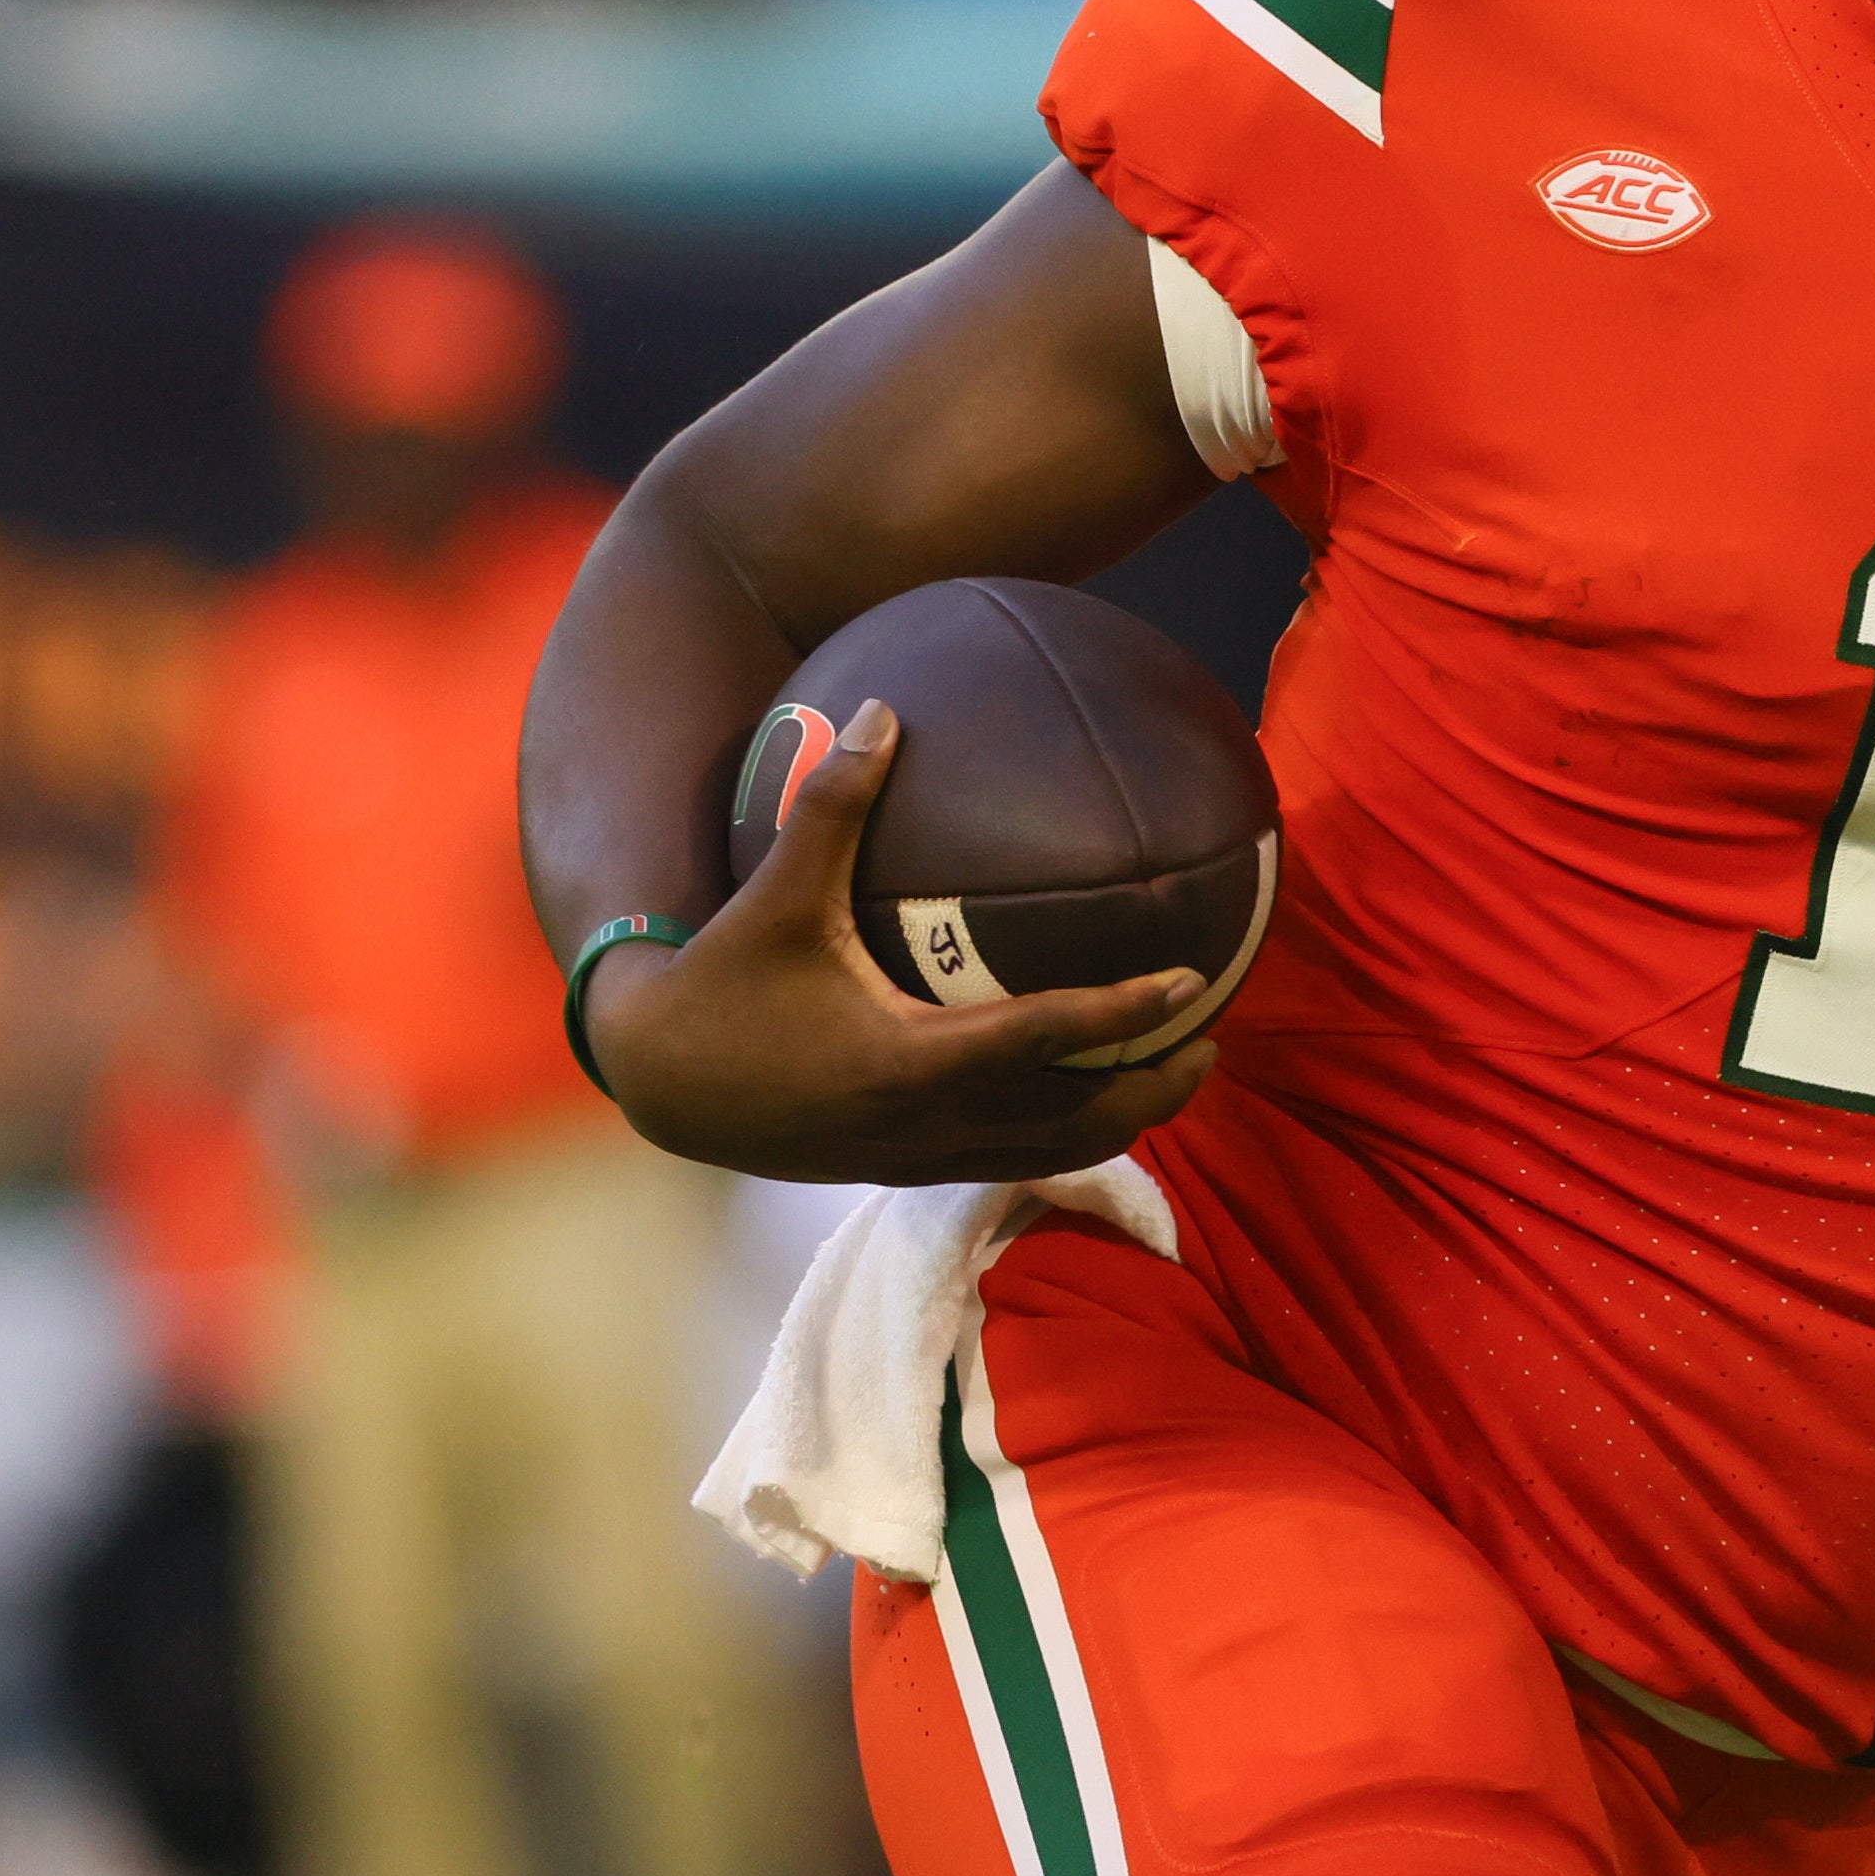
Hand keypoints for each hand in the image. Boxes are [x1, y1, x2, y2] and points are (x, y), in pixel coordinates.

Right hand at [582, 697, 1217, 1184]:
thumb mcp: (775, 893)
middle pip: (1076, 1123)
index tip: (1189, 982)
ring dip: (1122, 1121)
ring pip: (1050, 1156)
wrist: (661, 1086)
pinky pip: (1011, 1158)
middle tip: (1212, 1037)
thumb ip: (833, 804)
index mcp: (908, 1060)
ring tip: (1175, 1071)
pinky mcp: (904, 1166)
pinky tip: (1085, 1088)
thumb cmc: (722, 983)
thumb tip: (883, 709)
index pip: (1043, 1040)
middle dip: (1154, 1089)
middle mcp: (926, 1121)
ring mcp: (919, 1154)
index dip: (1123, 1015)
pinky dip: (1065, 1133)